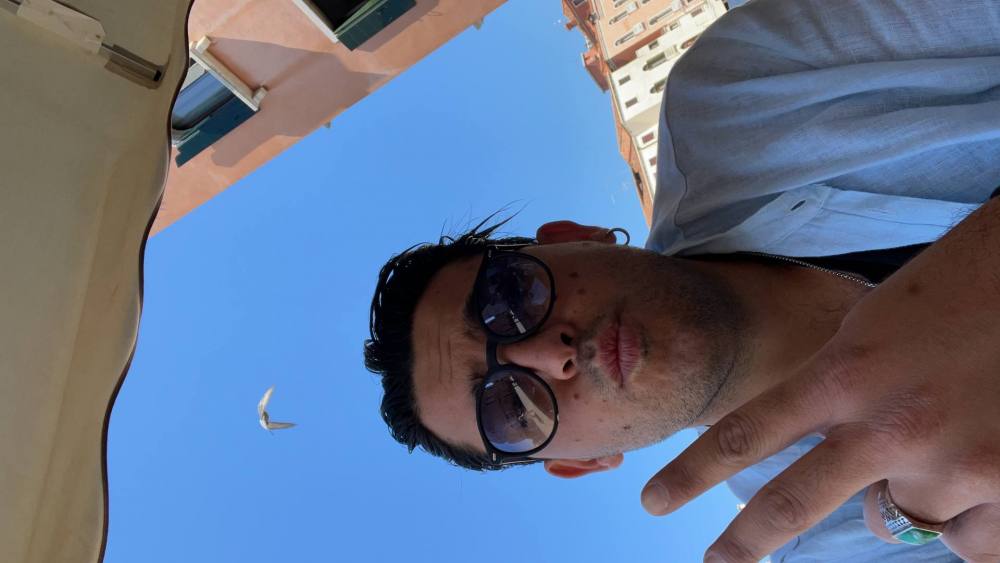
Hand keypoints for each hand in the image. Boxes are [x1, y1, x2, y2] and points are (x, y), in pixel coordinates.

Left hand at [640, 199, 999, 561]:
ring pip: (907, 515)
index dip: (693, 473)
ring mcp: (953, 463)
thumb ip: (842, 392)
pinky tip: (989, 468)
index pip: (745, 432)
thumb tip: (849, 472)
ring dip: (921, 486)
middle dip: (746, 543)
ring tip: (961, 429)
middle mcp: (887, 425)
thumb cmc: (960, 288)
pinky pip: (970, 539)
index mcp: (844, 371)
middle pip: (793, 504)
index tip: (655, 500)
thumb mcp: (876, 325)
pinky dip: (975, 517)